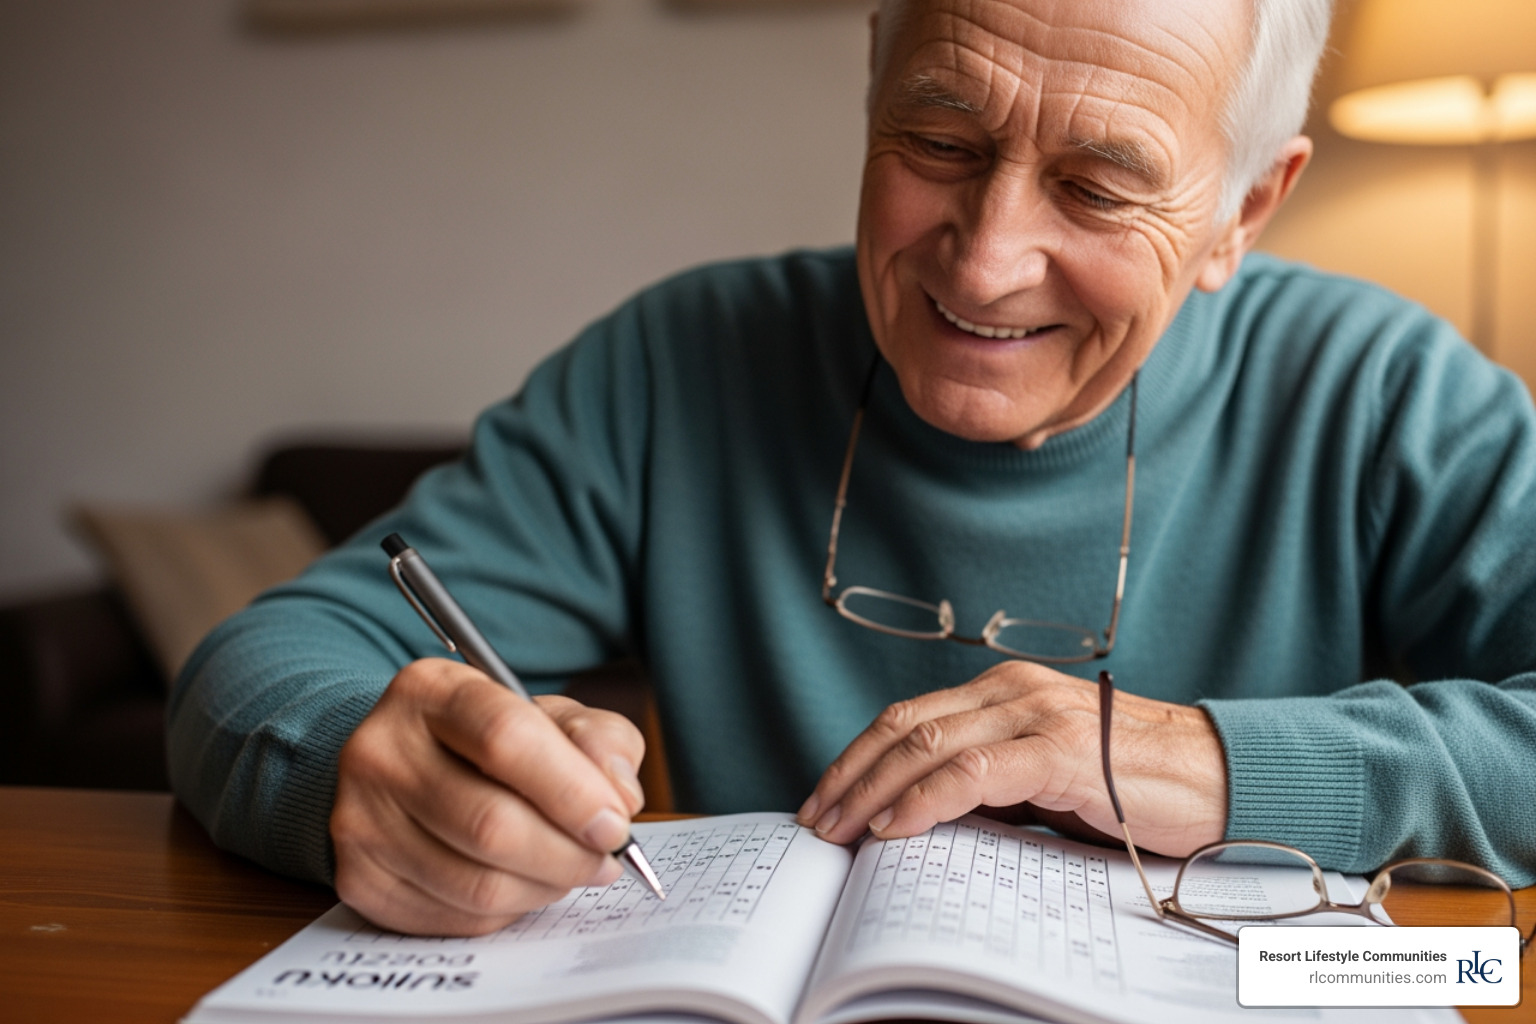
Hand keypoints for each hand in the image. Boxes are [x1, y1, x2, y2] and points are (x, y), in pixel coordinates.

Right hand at [331, 658, 645, 935]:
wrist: (402, 767)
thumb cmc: (489, 741)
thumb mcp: (550, 716)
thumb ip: (599, 741)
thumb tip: (620, 797)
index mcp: (431, 690)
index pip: (505, 738)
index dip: (571, 790)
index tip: (615, 823)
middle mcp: (380, 750)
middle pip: (490, 823)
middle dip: (568, 853)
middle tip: (607, 860)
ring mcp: (360, 818)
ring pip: (477, 883)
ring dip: (545, 887)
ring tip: (572, 870)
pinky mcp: (359, 879)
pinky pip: (456, 917)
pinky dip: (508, 910)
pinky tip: (524, 882)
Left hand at [796, 660, 1226, 855]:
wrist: (1220, 778)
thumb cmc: (1136, 785)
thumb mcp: (1046, 778)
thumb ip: (992, 782)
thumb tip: (923, 815)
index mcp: (1006, 691)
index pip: (910, 717)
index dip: (859, 757)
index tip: (826, 798)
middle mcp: (1013, 690)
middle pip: (905, 725)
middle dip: (850, 774)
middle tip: (816, 818)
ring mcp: (1036, 714)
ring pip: (928, 744)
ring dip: (872, 790)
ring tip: (840, 830)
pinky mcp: (1061, 750)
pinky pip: (974, 772)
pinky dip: (925, 799)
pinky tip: (896, 826)